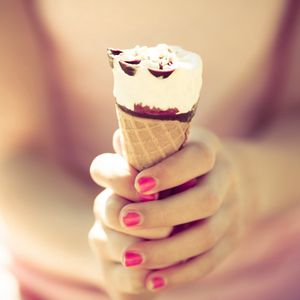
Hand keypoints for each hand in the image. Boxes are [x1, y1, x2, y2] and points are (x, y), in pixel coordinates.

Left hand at [89, 127, 255, 295]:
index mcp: (210, 149)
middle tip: (124, 220)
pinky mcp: (232, 238)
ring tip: (130, 258)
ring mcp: (233, 211)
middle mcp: (227, 179)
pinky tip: (153, 280)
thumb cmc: (183, 158)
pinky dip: (181, 272)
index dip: (170, 172)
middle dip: (163, 214)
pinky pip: (210, 260)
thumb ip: (145, 144)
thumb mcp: (171, 142)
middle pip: (204, 201)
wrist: (226, 177)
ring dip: (167, 251)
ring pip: (206, 236)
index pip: (198, 158)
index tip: (138, 185)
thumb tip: (120, 142)